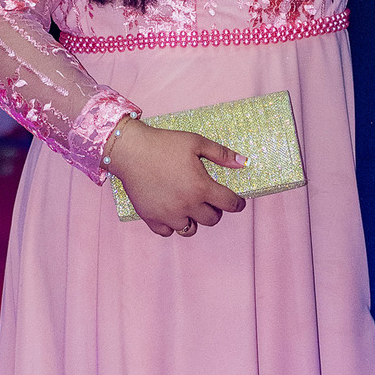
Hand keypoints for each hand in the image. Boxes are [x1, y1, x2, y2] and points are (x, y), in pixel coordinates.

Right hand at [108, 118, 246, 238]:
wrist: (130, 151)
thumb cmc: (164, 144)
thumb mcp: (196, 142)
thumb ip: (221, 154)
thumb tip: (244, 163)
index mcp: (201, 187)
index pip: (230, 204)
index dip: (238, 203)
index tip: (238, 202)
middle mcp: (187, 205)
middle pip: (212, 219)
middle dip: (215, 210)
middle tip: (208, 199)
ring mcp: (169, 215)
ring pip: (190, 230)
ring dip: (194, 219)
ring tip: (189, 207)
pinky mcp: (152, 218)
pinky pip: (168, 232)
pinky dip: (172, 225)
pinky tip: (171, 212)